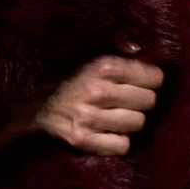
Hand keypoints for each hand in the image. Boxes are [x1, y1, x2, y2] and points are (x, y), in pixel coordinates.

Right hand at [16, 54, 164, 156]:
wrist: (35, 105)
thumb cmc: (71, 77)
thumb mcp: (90, 52)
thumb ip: (117, 42)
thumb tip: (138, 48)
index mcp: (102, 66)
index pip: (154, 77)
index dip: (151, 80)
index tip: (141, 82)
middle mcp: (96, 91)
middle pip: (149, 101)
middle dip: (142, 100)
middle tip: (127, 100)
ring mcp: (89, 117)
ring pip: (138, 123)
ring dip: (130, 121)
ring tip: (117, 115)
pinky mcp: (83, 140)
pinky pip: (122, 145)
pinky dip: (119, 141)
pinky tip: (109, 132)